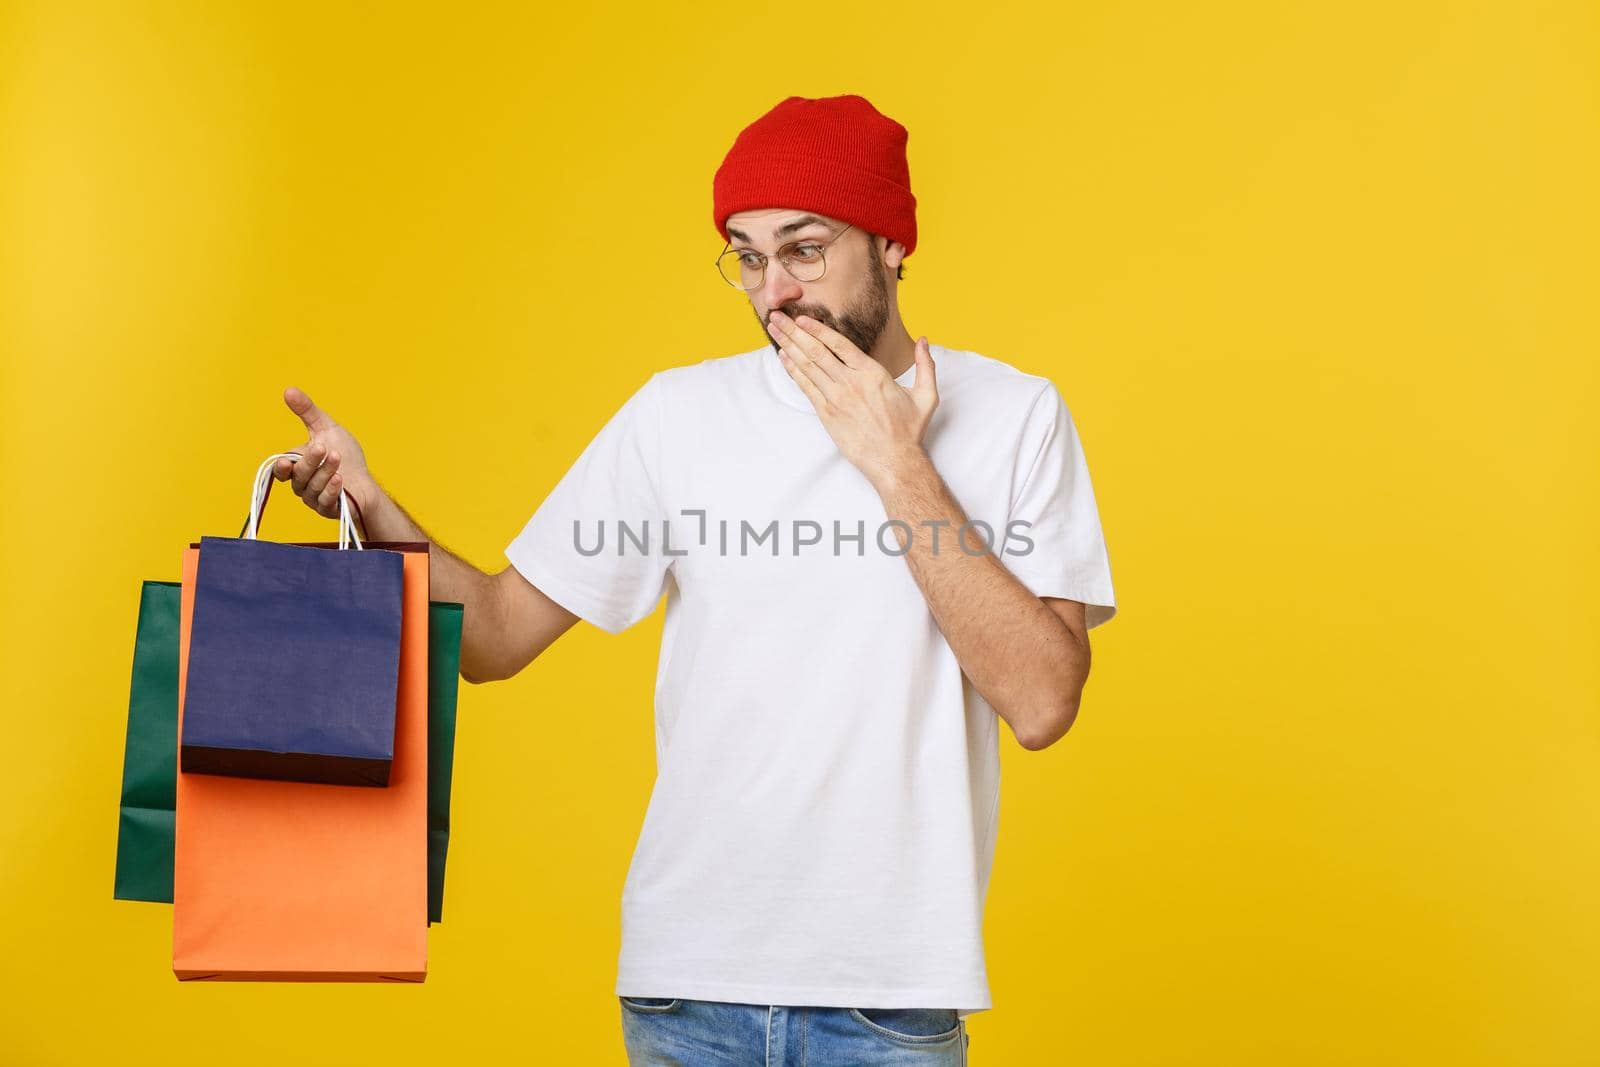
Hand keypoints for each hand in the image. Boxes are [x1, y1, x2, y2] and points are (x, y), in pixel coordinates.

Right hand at [273, 387, 378, 525]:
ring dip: (325, 471)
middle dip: (310, 461)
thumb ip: (307, 411)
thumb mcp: (326, 428)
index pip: (282, 469)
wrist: (366, 480)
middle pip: (298, 476)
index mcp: (297, 466)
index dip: (281, 467)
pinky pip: (325, 501)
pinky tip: (340, 479)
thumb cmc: (345, 455)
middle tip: (323, 447)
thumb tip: (288, 390)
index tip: (285, 461)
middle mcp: (302, 484)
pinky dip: (331, 490)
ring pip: (312, 487)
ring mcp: (314, 498)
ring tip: (337, 457)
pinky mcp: (329, 509)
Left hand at [767, 311, 937, 484]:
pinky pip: (806, 388)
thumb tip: (926, 340)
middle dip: (793, 332)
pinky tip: (783, 358)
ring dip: (788, 346)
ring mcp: (837, 399)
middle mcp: (851, 383)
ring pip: (808, 366)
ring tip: (774, 331)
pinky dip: (793, 371)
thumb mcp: (926, 395)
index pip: (838, 344)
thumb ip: (926, 365)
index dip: (817, 328)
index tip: (801, 318)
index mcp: (872, 373)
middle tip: (776, 317)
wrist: (895, 461)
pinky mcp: (828, 415)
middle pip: (816, 351)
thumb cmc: (909, 430)